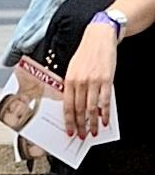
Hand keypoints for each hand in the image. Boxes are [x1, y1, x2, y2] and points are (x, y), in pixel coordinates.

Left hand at [64, 18, 118, 143]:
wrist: (99, 38)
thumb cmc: (85, 53)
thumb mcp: (72, 68)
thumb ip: (71, 85)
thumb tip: (72, 104)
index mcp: (69, 80)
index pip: (67, 106)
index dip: (68, 121)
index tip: (69, 131)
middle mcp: (80, 82)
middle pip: (79, 109)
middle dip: (79, 125)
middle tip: (80, 136)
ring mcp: (93, 82)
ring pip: (92, 108)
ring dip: (92, 123)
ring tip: (93, 132)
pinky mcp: (106, 80)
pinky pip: (105, 101)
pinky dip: (105, 113)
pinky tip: (104, 120)